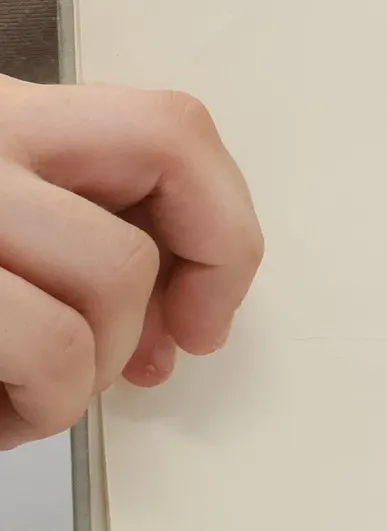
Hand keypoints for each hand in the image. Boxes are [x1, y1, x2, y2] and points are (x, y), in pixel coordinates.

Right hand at [0, 79, 262, 448]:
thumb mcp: (16, 246)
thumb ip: (96, 249)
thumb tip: (189, 319)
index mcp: (5, 119)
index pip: (171, 128)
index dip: (220, 228)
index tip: (205, 316)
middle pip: (168, 154)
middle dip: (181, 279)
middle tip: (142, 362)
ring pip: (117, 269)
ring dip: (92, 373)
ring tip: (31, 395)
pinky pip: (51, 344)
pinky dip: (39, 410)